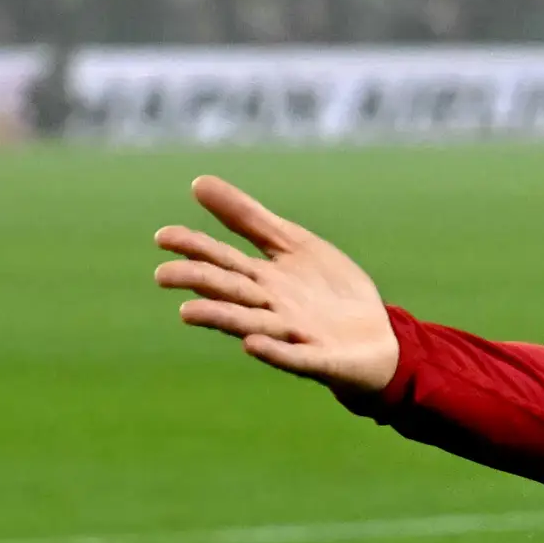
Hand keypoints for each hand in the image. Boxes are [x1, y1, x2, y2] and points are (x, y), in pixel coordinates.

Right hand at [153, 176, 399, 391]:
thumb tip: (198, 183)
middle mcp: (270, 307)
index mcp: (263, 279)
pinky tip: (252, 344)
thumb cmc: (330, 291)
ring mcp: (293, 334)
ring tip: (187, 312)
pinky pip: (293, 357)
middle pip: (229, 290)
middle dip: (198, 281)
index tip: (163, 236)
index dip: (195, 247)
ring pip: (251, 324)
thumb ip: (249, 218)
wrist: (380, 335)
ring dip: (221, 317)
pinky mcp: (319, 359)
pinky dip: (273, 351)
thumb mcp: (293, 244)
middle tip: (163, 275)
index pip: (222, 259)